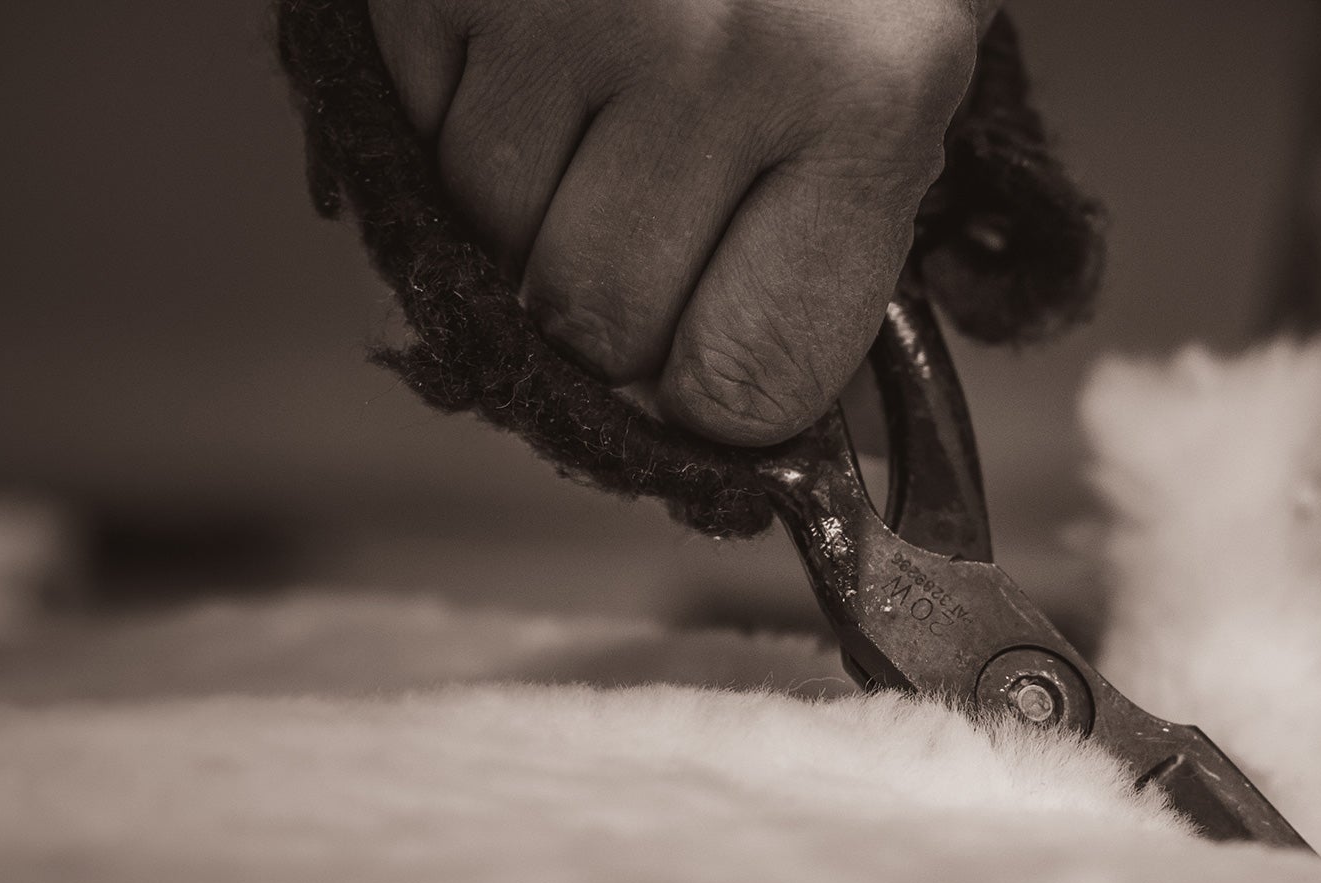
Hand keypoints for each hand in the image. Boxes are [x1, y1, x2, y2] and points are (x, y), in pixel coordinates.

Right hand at [368, 0, 990, 443]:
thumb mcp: (904, 61)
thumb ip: (826, 232)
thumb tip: (721, 401)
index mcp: (868, 98)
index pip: (750, 377)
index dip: (720, 404)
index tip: (710, 379)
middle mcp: (719, 57)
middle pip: (599, 330)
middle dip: (618, 322)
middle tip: (648, 245)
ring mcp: (569, 6)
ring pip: (487, 242)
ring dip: (528, 222)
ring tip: (597, 124)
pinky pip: (416, 141)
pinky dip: (458, 131)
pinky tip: (535, 62)